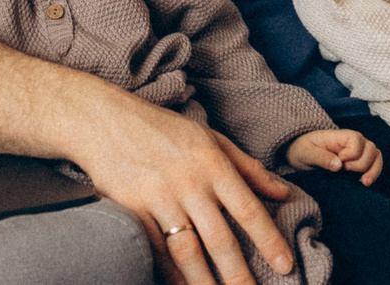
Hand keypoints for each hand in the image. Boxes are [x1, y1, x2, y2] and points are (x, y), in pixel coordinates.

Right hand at [76, 99, 297, 284]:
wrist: (103, 120)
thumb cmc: (162, 128)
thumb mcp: (209, 137)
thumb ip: (247, 167)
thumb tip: (282, 193)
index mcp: (211, 163)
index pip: (247, 208)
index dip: (269, 240)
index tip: (286, 265)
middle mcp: (187, 183)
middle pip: (219, 239)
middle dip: (239, 274)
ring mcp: (158, 198)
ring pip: (187, 250)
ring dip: (205, 281)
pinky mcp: (132, 210)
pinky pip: (156, 248)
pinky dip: (170, 272)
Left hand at [283, 127, 381, 185]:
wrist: (300, 154)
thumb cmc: (303, 149)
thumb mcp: (306, 152)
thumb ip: (321, 157)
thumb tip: (339, 165)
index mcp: (341, 135)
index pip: (358, 141)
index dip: (351, 154)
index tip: (340, 163)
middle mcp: (354, 141)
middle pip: (371, 149)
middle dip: (361, 164)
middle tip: (345, 171)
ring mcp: (359, 151)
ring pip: (377, 157)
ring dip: (373, 171)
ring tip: (363, 182)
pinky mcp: (359, 162)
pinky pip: (375, 165)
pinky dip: (373, 174)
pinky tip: (364, 183)